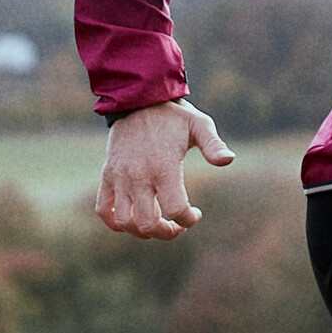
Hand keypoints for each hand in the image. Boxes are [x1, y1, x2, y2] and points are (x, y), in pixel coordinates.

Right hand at [94, 99, 231, 238]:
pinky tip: (133, 219)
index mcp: (163, 166)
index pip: (176, 209)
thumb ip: (213, 144)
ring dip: (142, 230)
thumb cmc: (174, 116)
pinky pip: (103, 210)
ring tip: (156, 222)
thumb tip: (228, 160)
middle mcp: (138, 175)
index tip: (195, 213)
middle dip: (166, 232)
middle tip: (177, 225)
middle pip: (148, 223)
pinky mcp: (107, 176)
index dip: (188, 219)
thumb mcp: (199, 125)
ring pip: (124, 222)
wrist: (137, 100)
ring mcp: (119, 177)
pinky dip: (116, 222)